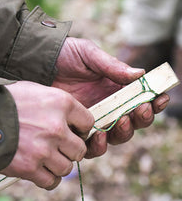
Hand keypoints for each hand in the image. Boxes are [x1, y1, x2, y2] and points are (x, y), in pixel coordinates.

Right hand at [2, 81, 93, 189]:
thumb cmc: (5, 100)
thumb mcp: (34, 91)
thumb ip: (56, 105)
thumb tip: (70, 119)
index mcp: (61, 103)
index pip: (88, 122)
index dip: (80, 129)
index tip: (71, 131)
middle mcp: (57, 127)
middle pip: (80, 149)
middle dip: (69, 149)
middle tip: (56, 146)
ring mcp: (44, 149)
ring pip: (67, 167)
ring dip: (57, 164)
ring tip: (43, 156)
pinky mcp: (31, 168)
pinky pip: (52, 181)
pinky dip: (47, 178)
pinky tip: (38, 169)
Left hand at [53, 38, 169, 157]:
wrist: (40, 62)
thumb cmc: (65, 55)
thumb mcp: (89, 55)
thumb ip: (112, 66)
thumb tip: (140, 74)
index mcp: (115, 88)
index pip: (140, 99)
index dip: (154, 102)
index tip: (161, 98)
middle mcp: (107, 106)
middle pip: (132, 121)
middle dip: (142, 118)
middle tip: (141, 109)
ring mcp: (92, 119)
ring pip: (116, 136)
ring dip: (125, 132)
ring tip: (123, 121)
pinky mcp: (76, 128)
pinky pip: (91, 145)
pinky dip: (99, 145)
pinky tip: (99, 135)